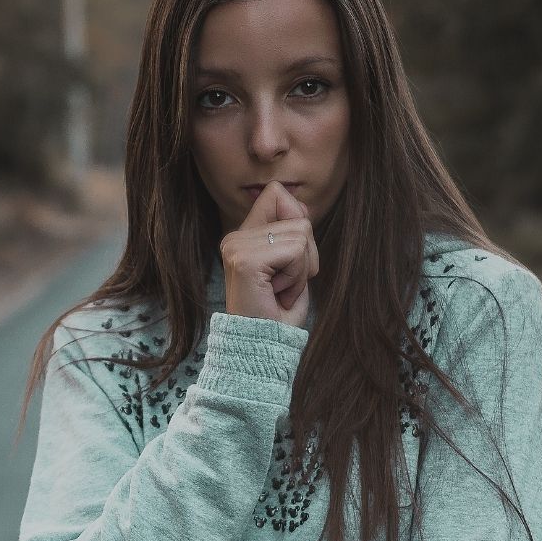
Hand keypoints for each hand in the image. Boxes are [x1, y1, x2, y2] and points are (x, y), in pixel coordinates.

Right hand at [221, 180, 319, 328]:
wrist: (261, 347)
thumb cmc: (278, 313)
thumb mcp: (291, 266)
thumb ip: (293, 233)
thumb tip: (302, 206)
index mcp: (243, 235)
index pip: (277, 193)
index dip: (297, 221)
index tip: (289, 258)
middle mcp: (234, 237)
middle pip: (299, 217)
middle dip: (306, 254)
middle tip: (285, 283)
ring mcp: (237, 247)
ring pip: (301, 234)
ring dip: (302, 269)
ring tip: (280, 290)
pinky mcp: (245, 261)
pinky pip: (295, 252)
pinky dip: (297, 276)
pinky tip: (278, 293)